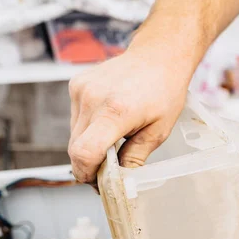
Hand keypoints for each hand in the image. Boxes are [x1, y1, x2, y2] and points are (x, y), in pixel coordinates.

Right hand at [68, 43, 192, 184]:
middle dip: (89, 164)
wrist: (159, 55)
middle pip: (75, 147)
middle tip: (108, 170)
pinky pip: (75, 118)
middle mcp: (92, 98)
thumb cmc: (165, 91)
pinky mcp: (76, 84)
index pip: (84, 152)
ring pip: (73, 134)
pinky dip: (88, 127)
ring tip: (112, 142)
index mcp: (115, 111)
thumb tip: (120, 183)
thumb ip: (135, 158)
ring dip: (88, 145)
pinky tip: (108, 121)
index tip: (98, 182)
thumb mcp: (159, 131)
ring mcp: (81, 89)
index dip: (86, 174)